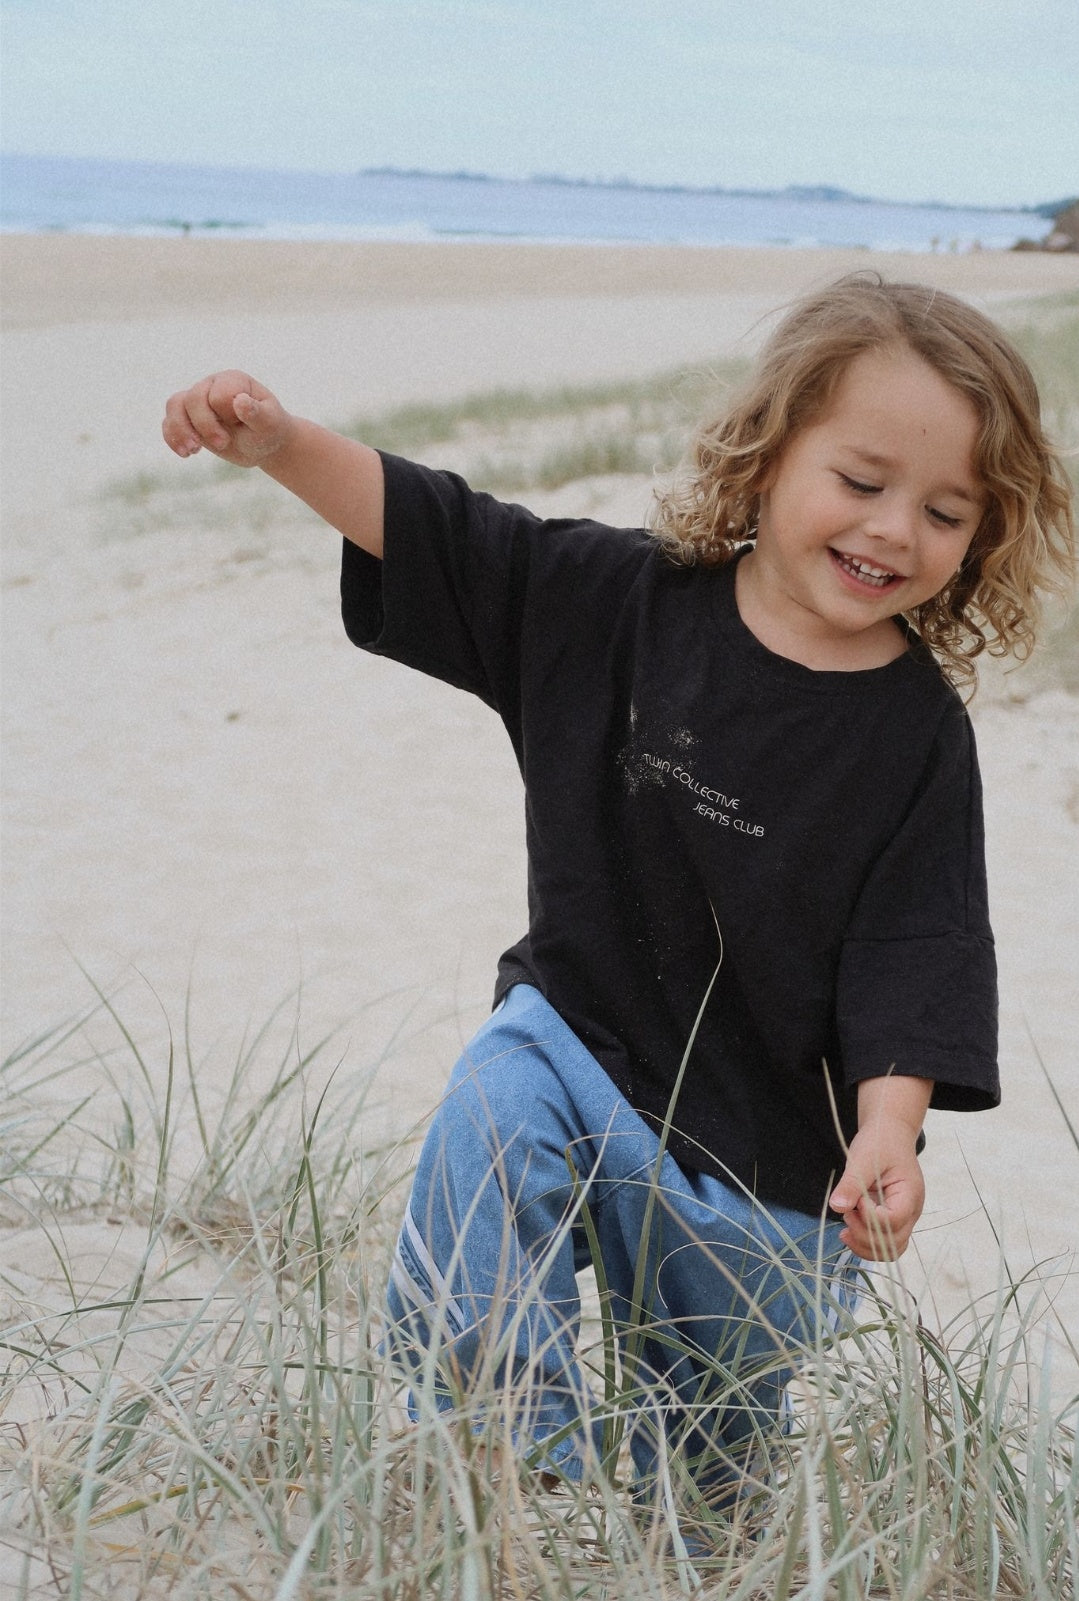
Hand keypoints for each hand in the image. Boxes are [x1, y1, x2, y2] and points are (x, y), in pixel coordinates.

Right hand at [162, 371, 294, 467]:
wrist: (263, 444)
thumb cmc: (269, 430)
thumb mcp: (269, 423)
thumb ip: (257, 412)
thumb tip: (240, 401)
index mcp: (233, 380)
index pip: (218, 394)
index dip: (226, 413)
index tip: (242, 425)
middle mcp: (211, 385)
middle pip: (193, 398)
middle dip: (205, 425)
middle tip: (223, 444)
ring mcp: (197, 401)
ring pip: (174, 405)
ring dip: (180, 430)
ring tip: (193, 451)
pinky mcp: (188, 419)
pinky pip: (168, 422)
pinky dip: (172, 438)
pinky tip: (186, 454)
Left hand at [829, 1075, 931, 1259]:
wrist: (890, 1135)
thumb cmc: (881, 1142)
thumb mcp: (863, 1157)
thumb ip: (852, 1182)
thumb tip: (837, 1206)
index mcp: (910, 1194)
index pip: (893, 1221)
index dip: (869, 1216)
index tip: (856, 1198)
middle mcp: (911, 1212)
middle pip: (893, 1243)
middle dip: (864, 1235)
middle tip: (847, 1212)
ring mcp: (903, 1219)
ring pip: (889, 1250)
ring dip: (864, 1245)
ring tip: (845, 1227)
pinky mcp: (891, 1220)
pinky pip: (883, 1243)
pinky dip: (865, 1243)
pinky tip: (848, 1231)